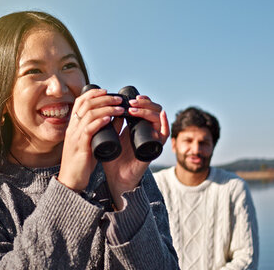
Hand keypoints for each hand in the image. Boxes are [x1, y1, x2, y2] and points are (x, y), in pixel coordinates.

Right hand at [58, 89, 124, 191]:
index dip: (93, 93)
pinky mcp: (79, 146)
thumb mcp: (91, 142)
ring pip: (88, 114)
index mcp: (73, 125)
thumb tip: (116, 116)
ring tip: (119, 108)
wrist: (71, 181)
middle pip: (86, 104)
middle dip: (104, 98)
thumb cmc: (82, 162)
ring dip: (106, 108)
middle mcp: (72, 127)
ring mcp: (74, 136)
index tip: (107, 91)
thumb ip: (100, 130)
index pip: (80, 101)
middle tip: (118, 99)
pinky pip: (88, 129)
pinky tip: (109, 119)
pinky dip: (100, 122)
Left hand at [102, 95, 168, 209]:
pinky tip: (161, 116)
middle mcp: (148, 130)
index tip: (129, 97)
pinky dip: (166, 124)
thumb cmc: (113, 157)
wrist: (116, 176)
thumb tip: (108, 105)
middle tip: (131, 102)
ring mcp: (152, 138)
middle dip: (144, 103)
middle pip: (154, 109)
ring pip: (159, 118)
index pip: (145, 107)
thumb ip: (111, 123)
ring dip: (148, 110)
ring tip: (133, 109)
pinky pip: (165, 134)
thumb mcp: (110, 135)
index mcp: (138, 126)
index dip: (141, 100)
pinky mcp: (155, 148)